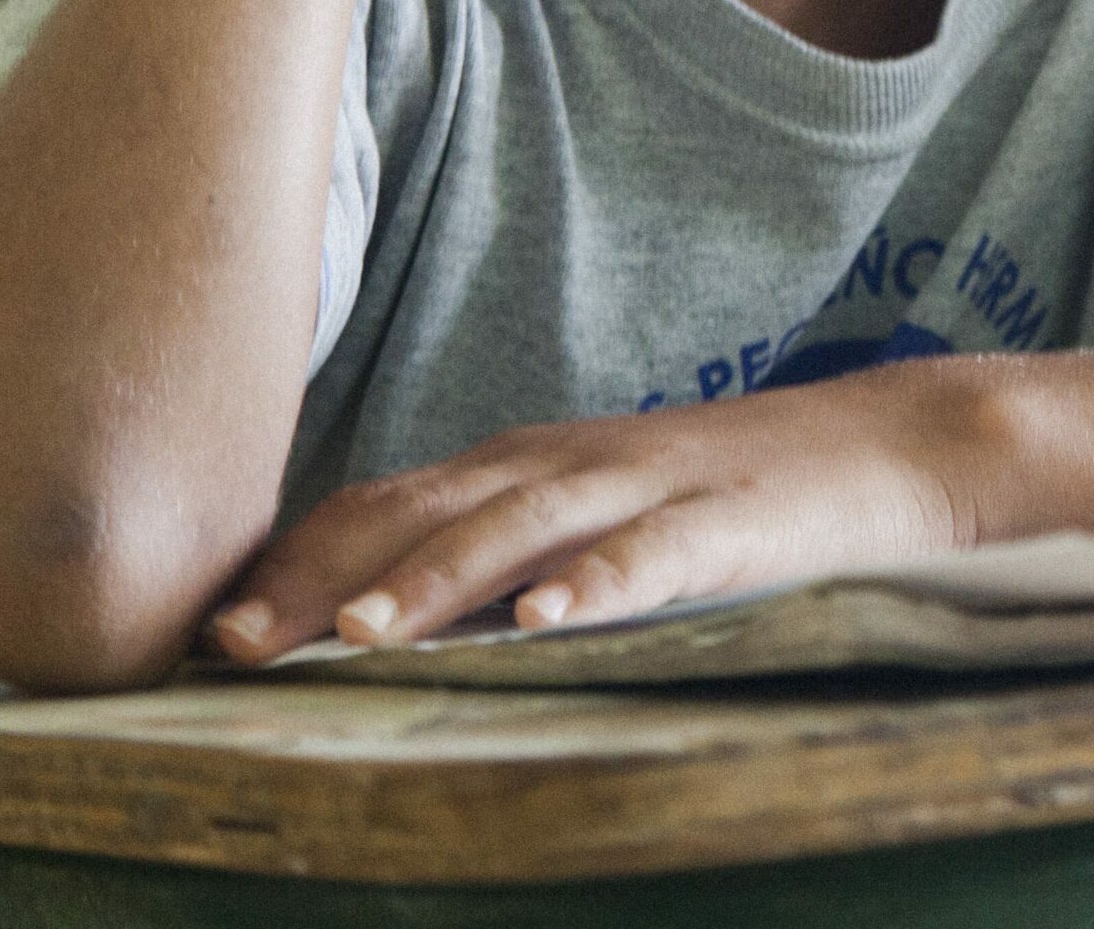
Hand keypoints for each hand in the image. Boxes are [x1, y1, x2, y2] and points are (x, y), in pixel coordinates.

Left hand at [206, 363, 1006, 658]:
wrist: (882, 450)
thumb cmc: (717, 498)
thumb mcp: (589, 515)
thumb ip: (492, 550)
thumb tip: (362, 623)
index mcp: (525, 466)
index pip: (387, 500)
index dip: (298, 559)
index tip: (211, 627)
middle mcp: (569, 464)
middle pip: (430, 508)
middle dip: (328, 574)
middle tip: (237, 642)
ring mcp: (650, 487)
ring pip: (525, 525)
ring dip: (440, 578)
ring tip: (366, 635)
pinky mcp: (730, 524)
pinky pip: (656, 555)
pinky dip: (598, 584)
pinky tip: (547, 624)